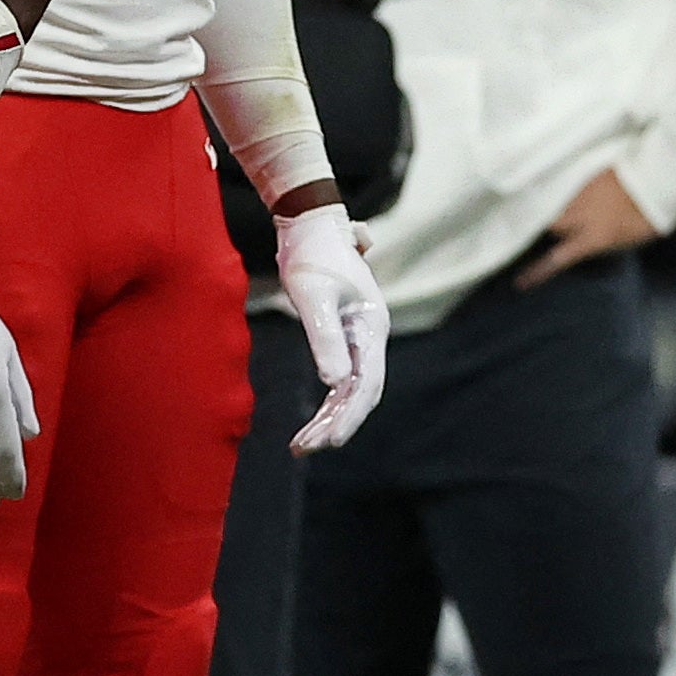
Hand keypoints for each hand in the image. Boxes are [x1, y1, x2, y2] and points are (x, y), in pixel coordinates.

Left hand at [276, 200, 389, 449]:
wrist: (311, 226)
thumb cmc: (312, 257)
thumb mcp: (314, 297)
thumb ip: (325, 339)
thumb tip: (335, 383)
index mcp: (372, 328)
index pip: (366, 384)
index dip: (349, 416)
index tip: (329, 442)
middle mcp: (371, 337)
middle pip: (361, 393)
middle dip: (337, 424)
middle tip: (306, 448)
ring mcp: (360, 338)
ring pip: (350, 391)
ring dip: (330, 419)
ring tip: (302, 445)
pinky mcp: (344, 336)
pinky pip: (340, 380)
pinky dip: (326, 403)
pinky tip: (310, 423)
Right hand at [516, 166, 659, 287]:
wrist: (658, 181)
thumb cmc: (647, 218)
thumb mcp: (624, 241)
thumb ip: (595, 243)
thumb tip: (578, 243)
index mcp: (593, 237)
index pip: (557, 259)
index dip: (537, 273)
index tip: (519, 283)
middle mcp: (580, 217)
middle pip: (547, 226)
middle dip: (540, 231)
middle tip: (537, 234)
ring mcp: (579, 194)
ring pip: (552, 205)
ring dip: (550, 210)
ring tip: (544, 211)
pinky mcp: (583, 176)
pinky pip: (563, 187)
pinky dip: (560, 193)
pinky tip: (562, 191)